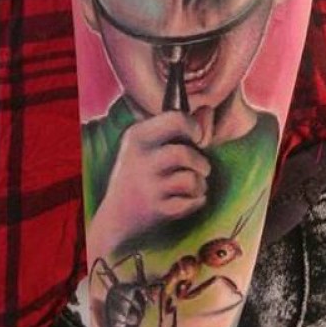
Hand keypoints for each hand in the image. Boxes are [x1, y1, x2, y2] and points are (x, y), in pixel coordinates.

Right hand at [97, 109, 212, 247]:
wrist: (116, 216)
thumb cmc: (140, 173)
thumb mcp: (148, 145)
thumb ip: (178, 127)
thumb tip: (209, 110)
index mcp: (137, 136)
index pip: (176, 118)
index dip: (194, 127)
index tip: (197, 138)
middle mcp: (140, 160)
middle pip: (185, 154)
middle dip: (202, 163)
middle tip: (201, 169)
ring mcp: (148, 186)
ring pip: (192, 180)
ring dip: (200, 184)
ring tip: (191, 187)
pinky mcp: (157, 210)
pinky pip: (194, 201)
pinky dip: (196, 201)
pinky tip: (185, 201)